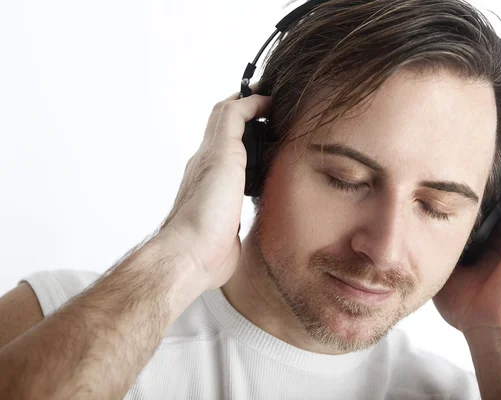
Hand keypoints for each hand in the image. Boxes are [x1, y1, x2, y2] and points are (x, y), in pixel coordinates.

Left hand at [159, 86, 270, 290]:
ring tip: (279, 141)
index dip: (250, 99)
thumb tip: (251, 100)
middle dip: (254, 117)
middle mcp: (214, 167)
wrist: (195, 255)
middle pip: (232, 133)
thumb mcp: (221, 153)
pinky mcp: (231, 213)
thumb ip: (232, 122)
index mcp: (210, 151)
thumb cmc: (206, 208)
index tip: (275, 95)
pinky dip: (259, 175)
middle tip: (279, 112)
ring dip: (256, 145)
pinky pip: (245, 186)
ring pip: (239, 159)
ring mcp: (222, 191)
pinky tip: (271, 180)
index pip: (228, 113)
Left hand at [433, 143, 500, 338]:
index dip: (476, 177)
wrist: (489, 325)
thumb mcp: (443, 262)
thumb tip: (407, 222)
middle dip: (498, 163)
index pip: (487, 198)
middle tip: (481, 135)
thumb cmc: (467, 302)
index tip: (458, 154)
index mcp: (491, 236)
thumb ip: (433, 241)